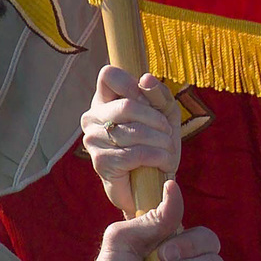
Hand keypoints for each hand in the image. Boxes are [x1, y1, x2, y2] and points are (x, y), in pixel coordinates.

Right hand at [81, 66, 180, 213]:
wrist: (152, 186)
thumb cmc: (156, 145)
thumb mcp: (165, 114)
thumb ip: (159, 94)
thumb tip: (146, 78)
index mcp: (104, 100)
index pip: (109, 75)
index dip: (133, 84)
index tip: (150, 102)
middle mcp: (93, 117)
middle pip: (127, 106)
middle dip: (157, 120)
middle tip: (167, 133)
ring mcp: (93, 140)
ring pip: (134, 131)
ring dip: (161, 141)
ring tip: (168, 150)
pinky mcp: (101, 162)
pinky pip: (135, 154)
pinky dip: (157, 158)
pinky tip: (163, 163)